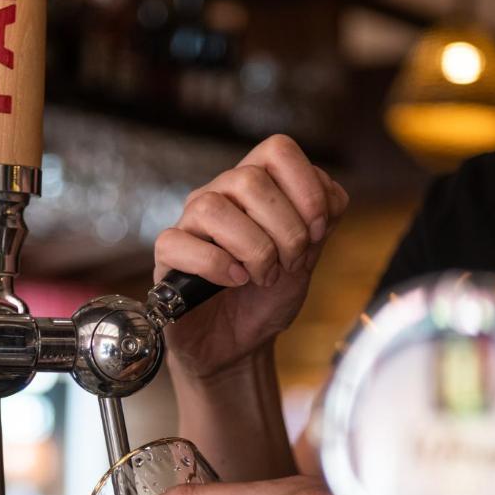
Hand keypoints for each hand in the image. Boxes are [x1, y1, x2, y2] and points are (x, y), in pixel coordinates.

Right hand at [156, 134, 348, 379]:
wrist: (241, 344)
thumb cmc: (267, 298)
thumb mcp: (308, 257)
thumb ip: (322, 220)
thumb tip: (327, 195)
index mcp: (255, 186)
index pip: (278, 150)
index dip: (307, 188)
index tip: (318, 231)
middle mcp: (220, 195)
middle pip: (249, 179)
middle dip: (284, 230)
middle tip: (290, 264)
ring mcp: (190, 223)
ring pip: (213, 208)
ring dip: (253, 249)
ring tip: (262, 277)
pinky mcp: (167, 255)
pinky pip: (181, 243)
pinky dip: (217, 266)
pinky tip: (235, 281)